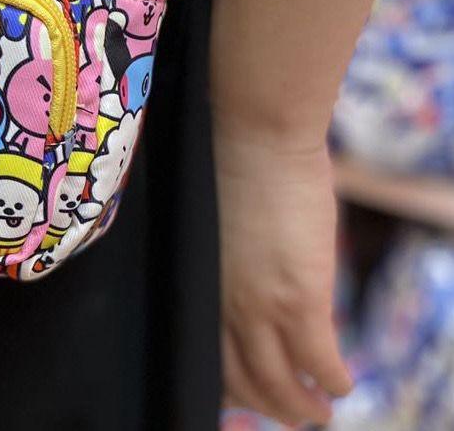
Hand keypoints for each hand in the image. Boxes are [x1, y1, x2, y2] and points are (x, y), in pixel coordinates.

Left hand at [215, 126, 353, 426]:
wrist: (256, 134)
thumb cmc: (233, 158)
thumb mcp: (213, 218)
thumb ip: (223, 253)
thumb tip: (242, 263)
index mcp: (197, 279)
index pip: (206, 348)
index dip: (228, 380)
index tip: (244, 391)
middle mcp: (221, 299)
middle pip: (241, 377)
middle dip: (266, 403)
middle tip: (289, 412)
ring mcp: (260, 303)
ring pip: (278, 381)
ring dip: (300, 406)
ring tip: (317, 413)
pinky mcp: (300, 298)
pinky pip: (319, 361)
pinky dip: (332, 381)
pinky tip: (340, 385)